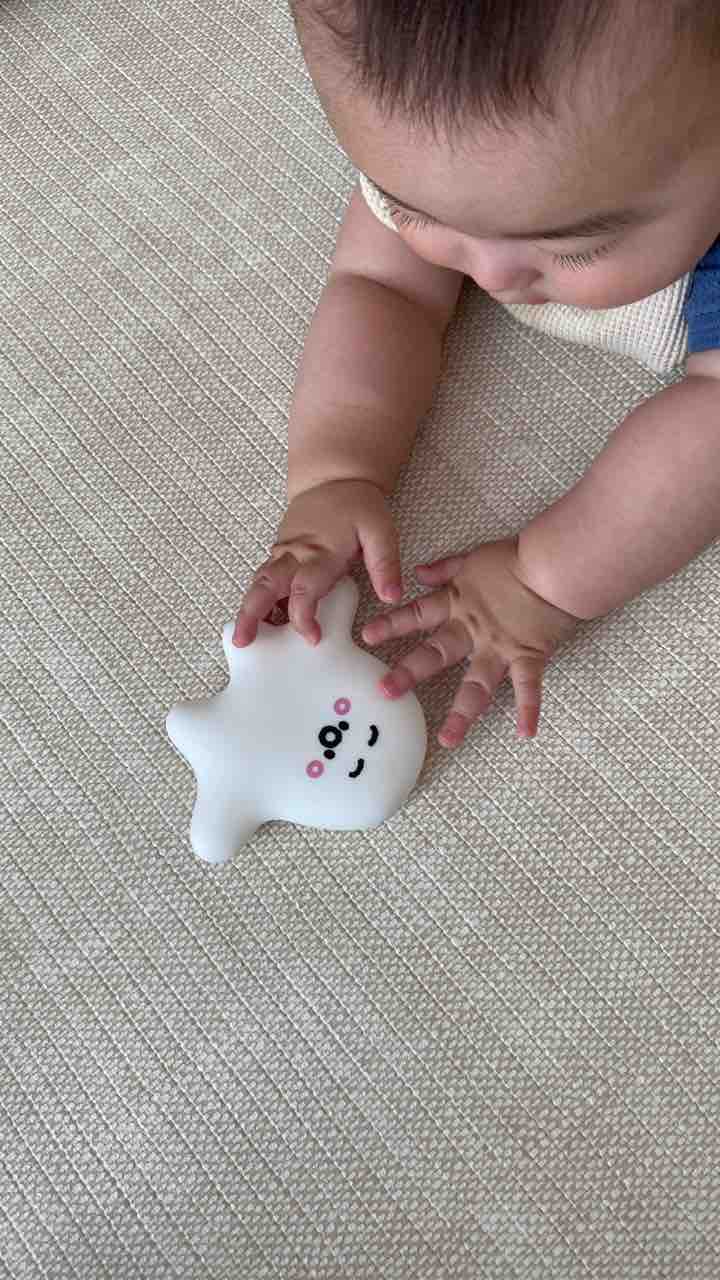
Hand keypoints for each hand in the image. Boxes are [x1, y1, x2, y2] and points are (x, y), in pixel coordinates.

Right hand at [233, 479, 402, 646]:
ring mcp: (283, 553)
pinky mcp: (279, 553)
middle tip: (241, 641)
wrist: (334, 479)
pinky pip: (263, 578)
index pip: (304, 589)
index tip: (312, 638)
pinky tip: (256, 621)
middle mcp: (295, 554)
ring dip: (247, 609)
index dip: (304, 616)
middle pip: (266, 585)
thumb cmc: (358, 505)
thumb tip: (391, 596)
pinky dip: (256, 599)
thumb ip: (385, 564)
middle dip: (251, 614)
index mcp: (320, 552)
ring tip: (241, 637)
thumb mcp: (380, 530)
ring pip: (259, 582)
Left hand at [362, 537, 578, 745]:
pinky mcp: (528, 656)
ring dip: (462, 714)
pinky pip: (528, 688)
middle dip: (409, 673)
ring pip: (477, 685)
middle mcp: (472, 631)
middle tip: (385, 692)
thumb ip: (444, 568)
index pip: (417, 615)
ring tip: (448, 740)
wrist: (553, 566)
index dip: (391, 625)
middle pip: (436, 654)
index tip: (366, 637)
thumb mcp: (472, 558)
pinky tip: (526, 734)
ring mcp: (499, 648)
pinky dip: (529, 710)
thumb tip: (418, 572)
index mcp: (457, 604)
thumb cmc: (515, 559)